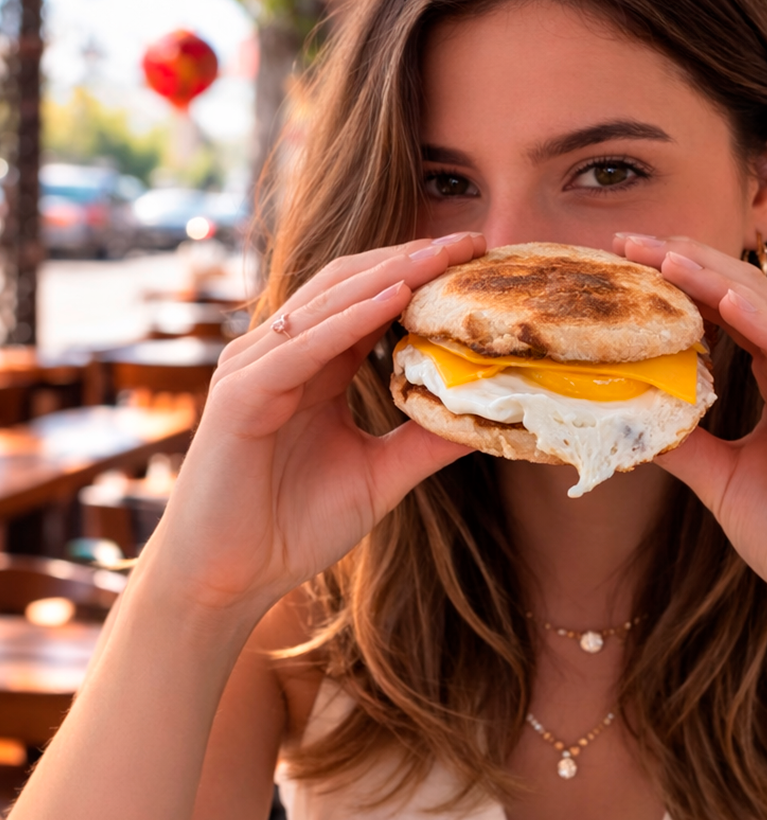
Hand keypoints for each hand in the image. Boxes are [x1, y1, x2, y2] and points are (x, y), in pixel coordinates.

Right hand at [147, 232, 484, 617]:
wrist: (229, 579)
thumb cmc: (291, 527)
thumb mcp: (379, 476)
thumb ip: (424, 442)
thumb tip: (485, 421)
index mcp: (315, 367)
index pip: (370, 302)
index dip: (421, 277)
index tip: (478, 262)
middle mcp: (283, 355)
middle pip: (351, 285)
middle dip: (412, 259)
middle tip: (473, 240)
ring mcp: (256, 369)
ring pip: (326, 303)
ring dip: (387, 274)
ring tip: (444, 255)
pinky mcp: (240, 395)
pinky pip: (301, 346)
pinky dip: (348, 320)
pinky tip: (393, 299)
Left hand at [615, 233, 766, 677]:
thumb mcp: (722, 481)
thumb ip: (684, 443)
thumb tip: (627, 419)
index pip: (726, 311)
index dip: (677, 281)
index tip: (620, 259)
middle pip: (743, 297)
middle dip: (685, 264)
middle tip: (626, 239)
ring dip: (715, 279)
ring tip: (664, 251)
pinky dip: (763, 325)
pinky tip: (725, 298)